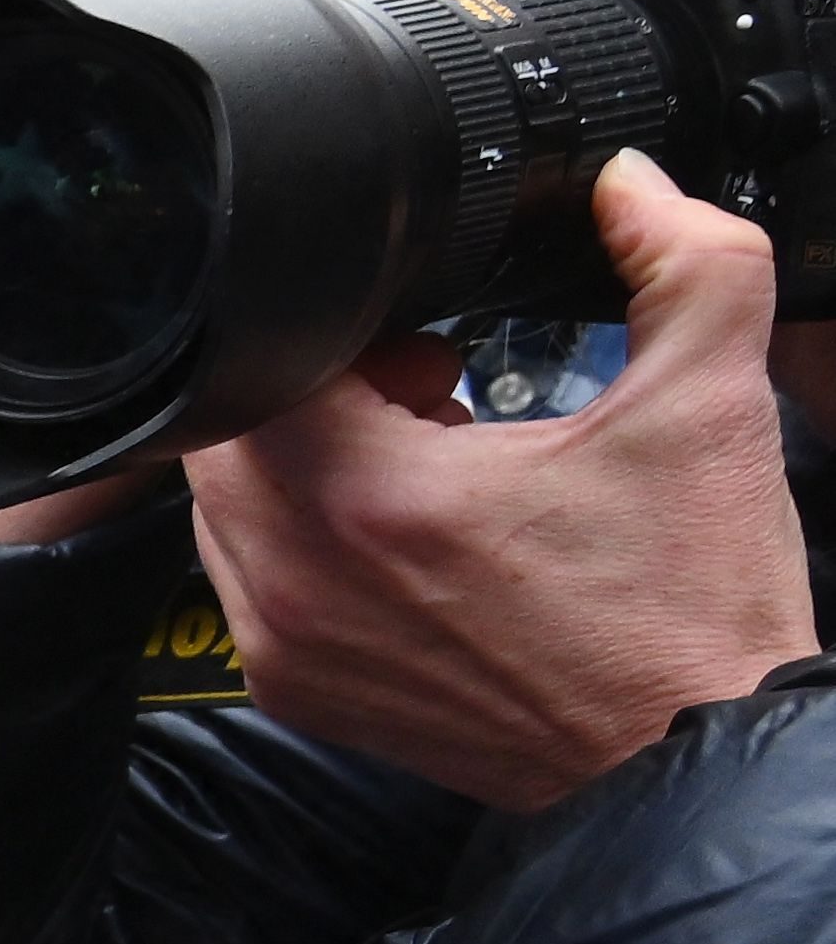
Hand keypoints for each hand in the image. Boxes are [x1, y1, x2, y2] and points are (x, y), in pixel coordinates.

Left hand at [194, 152, 820, 811]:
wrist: (695, 762)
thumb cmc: (691, 610)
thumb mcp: (712, 410)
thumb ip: (686, 264)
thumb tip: (630, 181)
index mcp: (369, 500)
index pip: (267, 359)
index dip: (337, 323)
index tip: (419, 333)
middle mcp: (297, 581)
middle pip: (231, 428)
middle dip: (317, 385)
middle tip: (429, 385)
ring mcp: (284, 646)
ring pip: (231, 504)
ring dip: (307, 461)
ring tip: (431, 456)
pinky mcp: (297, 691)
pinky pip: (252, 580)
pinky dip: (311, 540)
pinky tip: (418, 536)